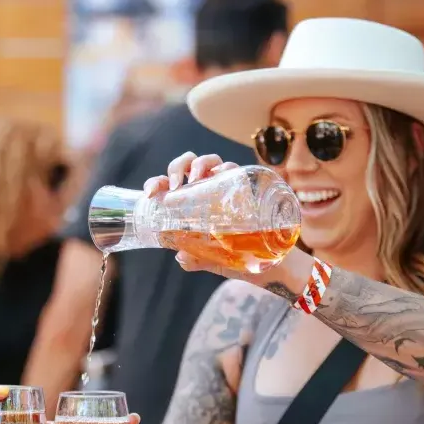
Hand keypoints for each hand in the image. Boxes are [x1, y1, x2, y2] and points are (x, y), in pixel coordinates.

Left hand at [143, 152, 246, 278]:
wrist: (273, 262)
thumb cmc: (240, 257)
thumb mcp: (215, 260)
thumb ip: (198, 259)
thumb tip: (182, 257)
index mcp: (192, 203)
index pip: (168, 185)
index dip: (156, 183)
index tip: (150, 193)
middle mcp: (207, 190)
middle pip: (187, 164)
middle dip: (177, 167)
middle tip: (176, 186)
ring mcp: (226, 186)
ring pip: (210, 161)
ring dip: (200, 164)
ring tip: (197, 179)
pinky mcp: (245, 186)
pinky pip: (234, 170)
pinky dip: (226, 169)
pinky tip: (222, 176)